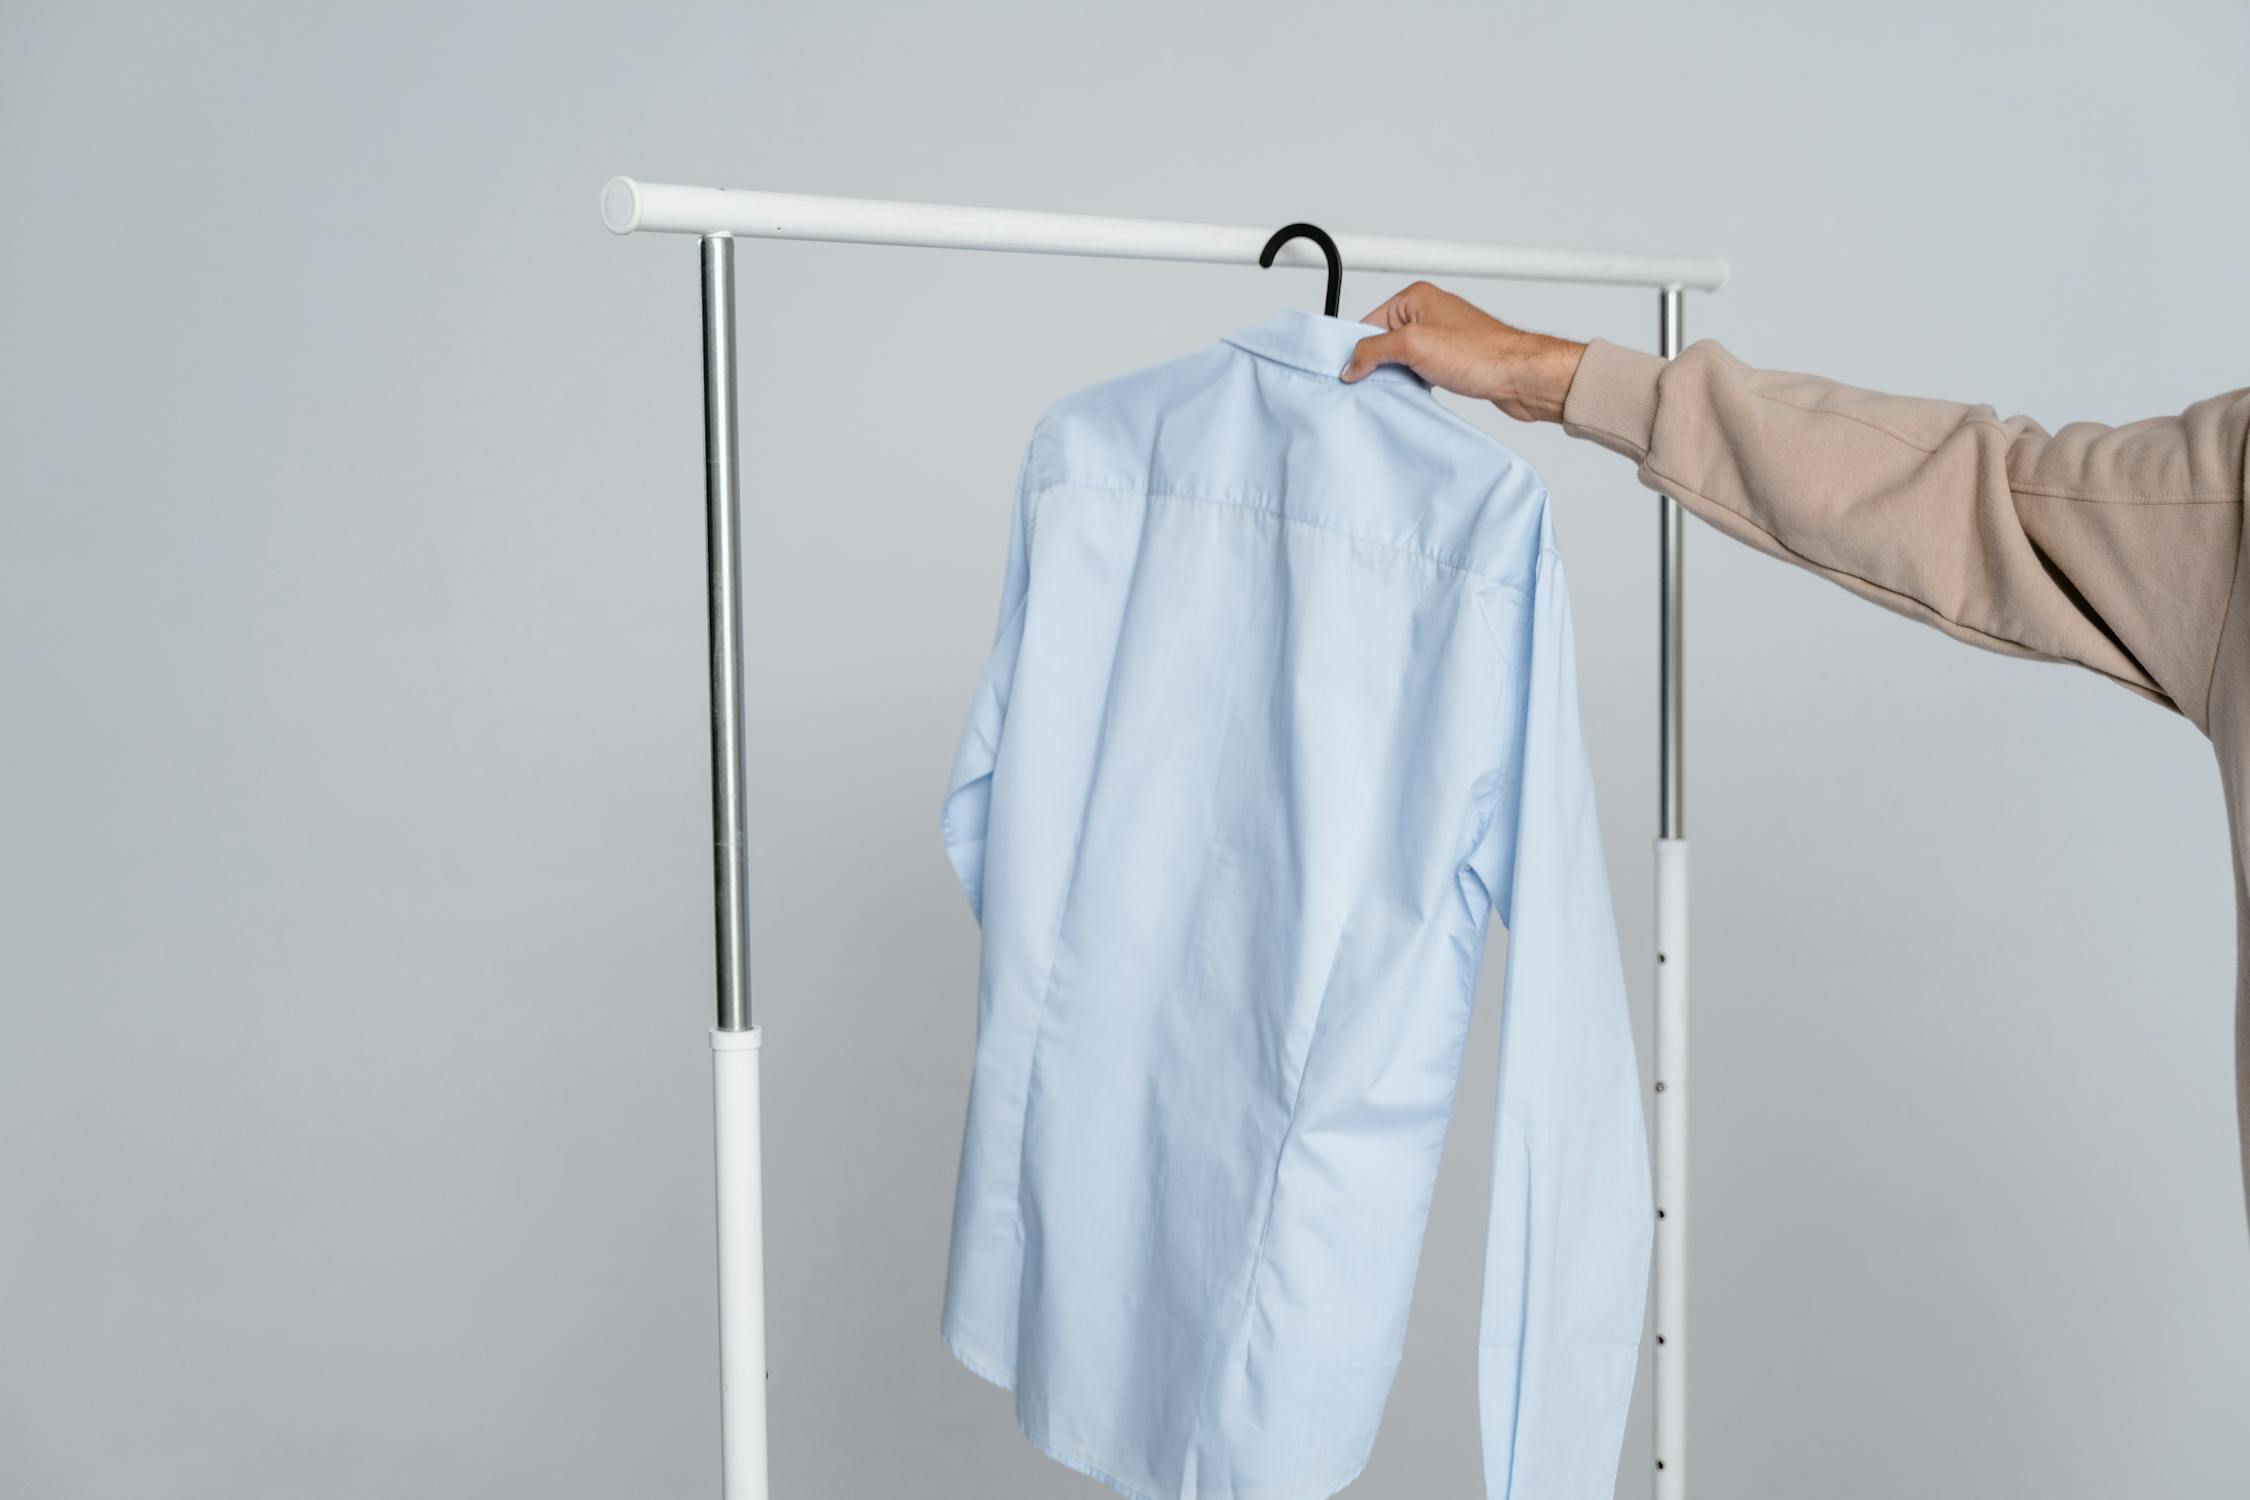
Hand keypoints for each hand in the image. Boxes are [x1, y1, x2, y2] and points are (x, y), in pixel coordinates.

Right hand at [1341, 282, 1586, 424]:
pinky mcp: (1450, 360)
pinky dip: (1412, 384)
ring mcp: (1440, 338)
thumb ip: (1374, 351)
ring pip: (1400, 360)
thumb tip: (1350, 364)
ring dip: (1395, 377)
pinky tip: (1413, 395)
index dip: (1355, 348)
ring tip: (1397, 390)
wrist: (1522, 376)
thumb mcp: (1414, 346)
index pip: (1367, 322)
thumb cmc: (1482, 353)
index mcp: (1415, 299)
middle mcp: (1428, 314)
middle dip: (1375, 365)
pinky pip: (1418, 371)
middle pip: (1381, 342)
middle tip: (1369, 385)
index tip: (1346, 372)